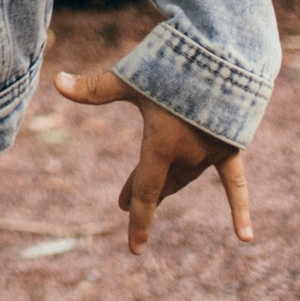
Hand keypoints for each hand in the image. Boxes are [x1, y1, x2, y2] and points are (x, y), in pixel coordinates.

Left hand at [52, 69, 252, 254]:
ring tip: (155, 192)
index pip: (145, 192)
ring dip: (170, 186)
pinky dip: (239, 207)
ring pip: (187, 175)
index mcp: (161, 145)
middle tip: (122, 204)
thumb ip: (94, 88)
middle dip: (142, 192)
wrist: (224, 50)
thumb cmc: (172, 63)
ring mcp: (212, 150)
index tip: (135, 250)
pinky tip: (245, 237)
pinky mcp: (233, 143)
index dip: (138, 222)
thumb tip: (54, 81)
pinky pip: (235, 181)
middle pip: (161, 182)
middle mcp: (188, 154)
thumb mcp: (130, 77)